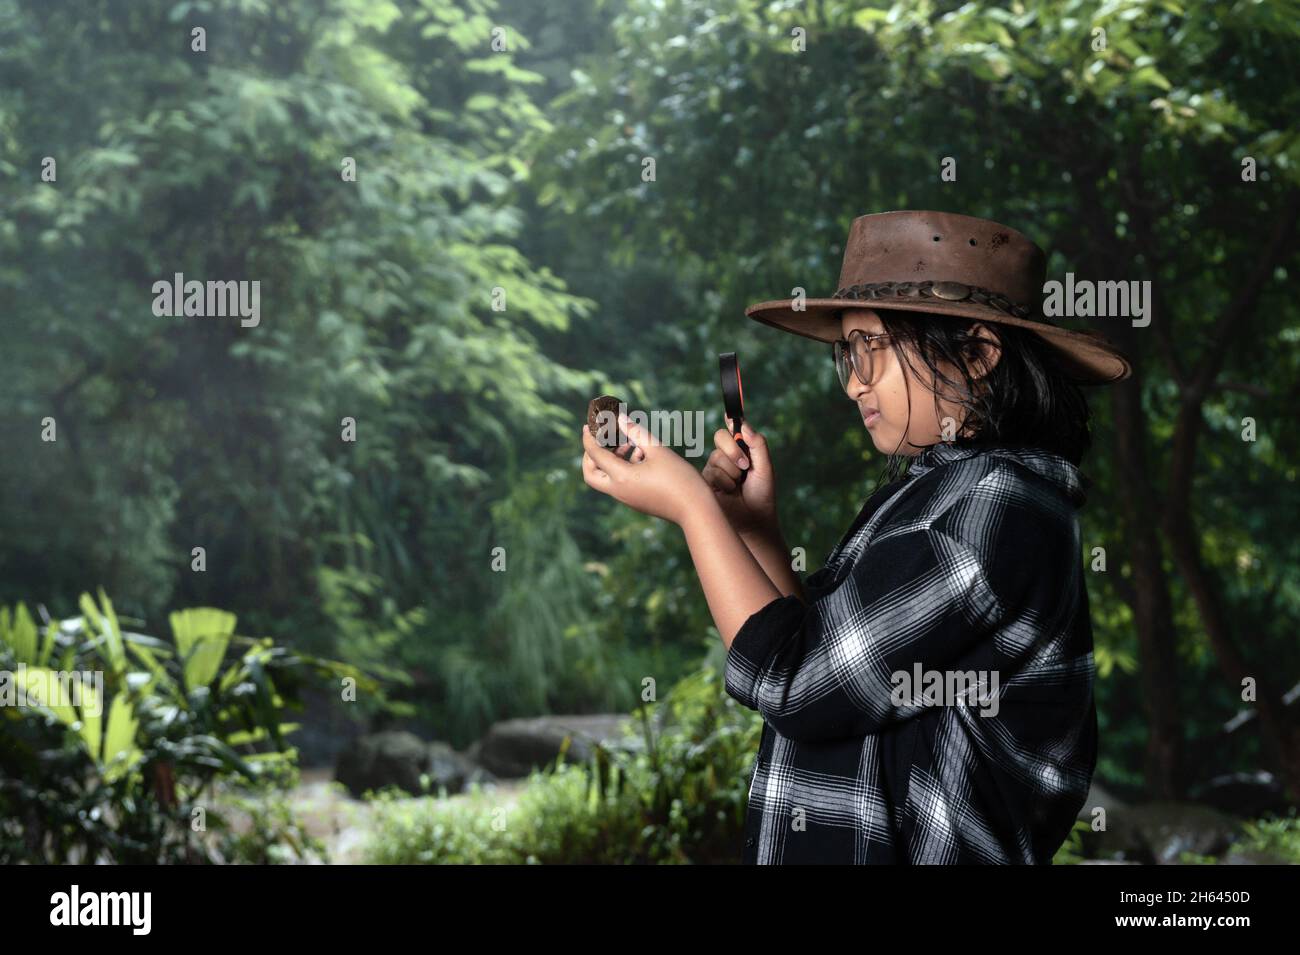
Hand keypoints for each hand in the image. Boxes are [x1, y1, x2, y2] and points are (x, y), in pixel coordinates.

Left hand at [581, 413, 707, 525]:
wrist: (697, 511)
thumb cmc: (680, 479)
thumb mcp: (658, 450)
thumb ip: (636, 432)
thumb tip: (620, 418)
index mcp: (621, 478)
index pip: (594, 455)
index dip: (589, 438)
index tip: (588, 426)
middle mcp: (619, 491)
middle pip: (591, 474)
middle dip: (592, 455)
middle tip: (603, 440)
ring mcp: (628, 499)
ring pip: (608, 478)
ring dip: (613, 459)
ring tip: (633, 444)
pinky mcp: (637, 501)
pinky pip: (622, 483)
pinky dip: (625, 468)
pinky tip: (644, 456)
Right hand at [702, 418, 777, 535]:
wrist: (754, 520)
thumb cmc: (762, 494)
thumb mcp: (765, 467)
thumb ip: (758, 445)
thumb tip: (744, 425)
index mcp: (740, 450)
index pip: (732, 429)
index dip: (731, 421)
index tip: (730, 416)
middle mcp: (725, 457)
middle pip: (720, 437)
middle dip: (733, 449)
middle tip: (745, 465)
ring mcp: (714, 469)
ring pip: (716, 457)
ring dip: (732, 472)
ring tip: (739, 486)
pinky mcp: (705, 482)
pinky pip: (712, 472)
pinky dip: (726, 483)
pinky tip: (730, 493)